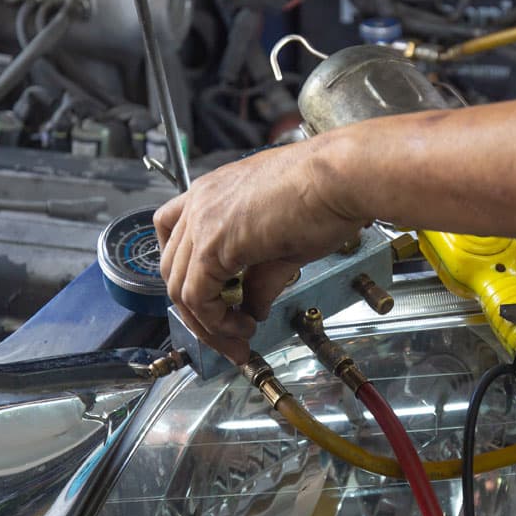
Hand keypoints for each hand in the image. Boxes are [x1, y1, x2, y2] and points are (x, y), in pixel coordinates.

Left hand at [154, 137, 366, 363]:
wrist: (342, 177)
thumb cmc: (326, 193)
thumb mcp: (283, 242)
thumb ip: (260, 277)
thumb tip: (254, 307)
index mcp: (214, 192)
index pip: (177, 241)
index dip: (191, 278)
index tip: (214, 305)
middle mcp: (200, 202)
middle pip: (173, 270)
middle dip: (197, 312)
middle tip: (227, 334)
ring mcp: (202, 219)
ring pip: (180, 288)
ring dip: (207, 324)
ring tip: (238, 338)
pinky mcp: (212, 243)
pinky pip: (197, 296)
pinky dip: (216, 321)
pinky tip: (244, 326)